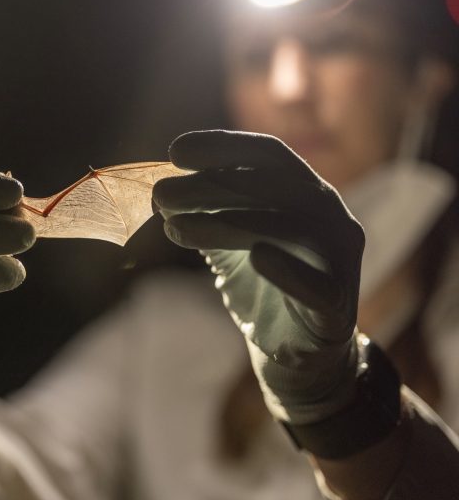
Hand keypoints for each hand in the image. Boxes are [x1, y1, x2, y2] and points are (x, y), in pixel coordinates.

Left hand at [153, 130, 364, 424]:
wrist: (298, 353)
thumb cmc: (264, 286)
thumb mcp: (232, 241)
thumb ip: (207, 213)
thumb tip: (160, 191)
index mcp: (307, 192)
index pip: (270, 155)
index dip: (224, 146)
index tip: (174, 152)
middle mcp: (330, 216)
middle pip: (273, 186)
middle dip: (211, 186)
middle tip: (160, 196)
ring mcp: (338, 259)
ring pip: (287, 227)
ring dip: (227, 223)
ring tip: (175, 228)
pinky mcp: (336, 306)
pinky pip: (317, 284)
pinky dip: (288, 269)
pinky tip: (258, 257)